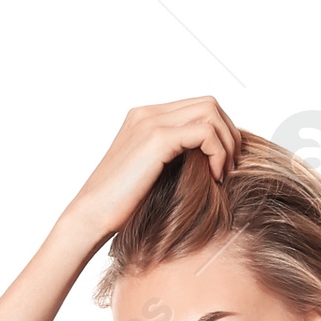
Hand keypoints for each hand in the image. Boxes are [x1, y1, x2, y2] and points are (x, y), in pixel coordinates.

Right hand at [59, 98, 241, 246]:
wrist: (90, 216)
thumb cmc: (119, 207)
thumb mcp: (150, 176)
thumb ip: (173, 159)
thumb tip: (208, 164)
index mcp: (145, 118)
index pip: (198, 108)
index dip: (220, 132)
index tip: (224, 165)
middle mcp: (148, 113)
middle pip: (209, 104)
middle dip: (229, 134)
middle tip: (230, 168)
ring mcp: (151, 122)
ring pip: (210, 112)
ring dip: (226, 142)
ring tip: (223, 173)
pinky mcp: (156, 139)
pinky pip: (204, 132)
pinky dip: (218, 152)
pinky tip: (214, 177)